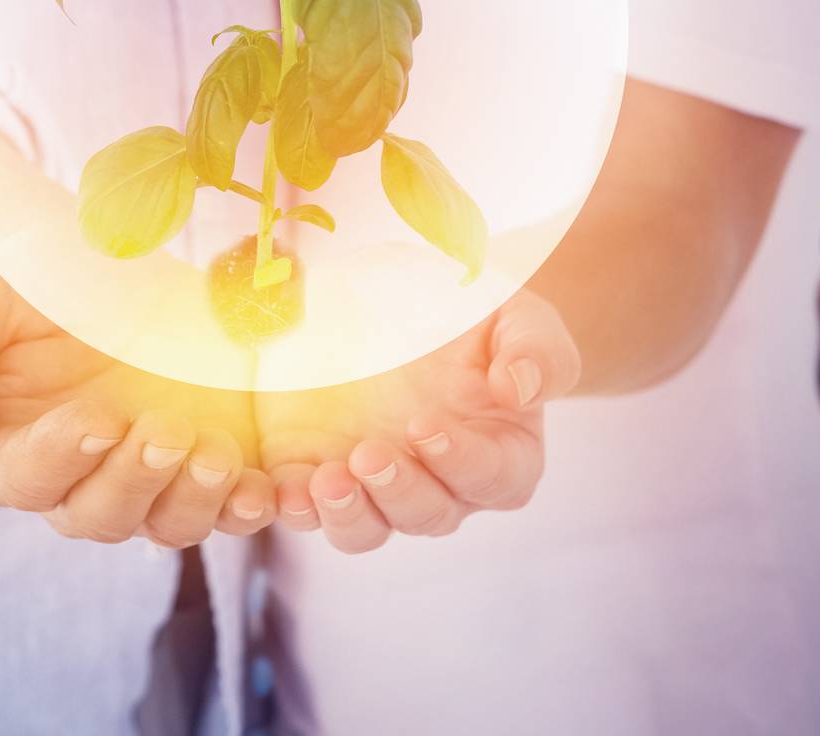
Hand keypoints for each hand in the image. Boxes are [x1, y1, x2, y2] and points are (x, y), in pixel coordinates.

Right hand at [0, 255, 275, 546]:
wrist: (86, 262)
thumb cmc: (12, 288)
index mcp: (4, 451)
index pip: (24, 476)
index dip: (60, 455)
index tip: (97, 417)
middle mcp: (75, 480)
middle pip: (98, 515)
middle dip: (135, 478)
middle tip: (167, 429)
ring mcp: (143, 475)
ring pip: (163, 524)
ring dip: (194, 500)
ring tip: (217, 454)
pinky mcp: (199, 461)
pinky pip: (224, 507)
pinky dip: (246, 508)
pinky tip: (266, 490)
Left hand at [256, 289, 578, 552]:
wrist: (401, 290)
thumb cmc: (470, 305)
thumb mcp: (513, 311)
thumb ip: (534, 349)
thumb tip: (521, 390)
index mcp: (500, 448)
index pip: (494, 477)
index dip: (461, 461)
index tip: (424, 425)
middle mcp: (440, 479)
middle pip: (429, 514)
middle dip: (399, 492)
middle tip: (369, 455)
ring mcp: (376, 481)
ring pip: (368, 528)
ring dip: (348, 515)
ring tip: (325, 482)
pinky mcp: (318, 468)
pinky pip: (308, 509)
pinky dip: (296, 508)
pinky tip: (284, 494)